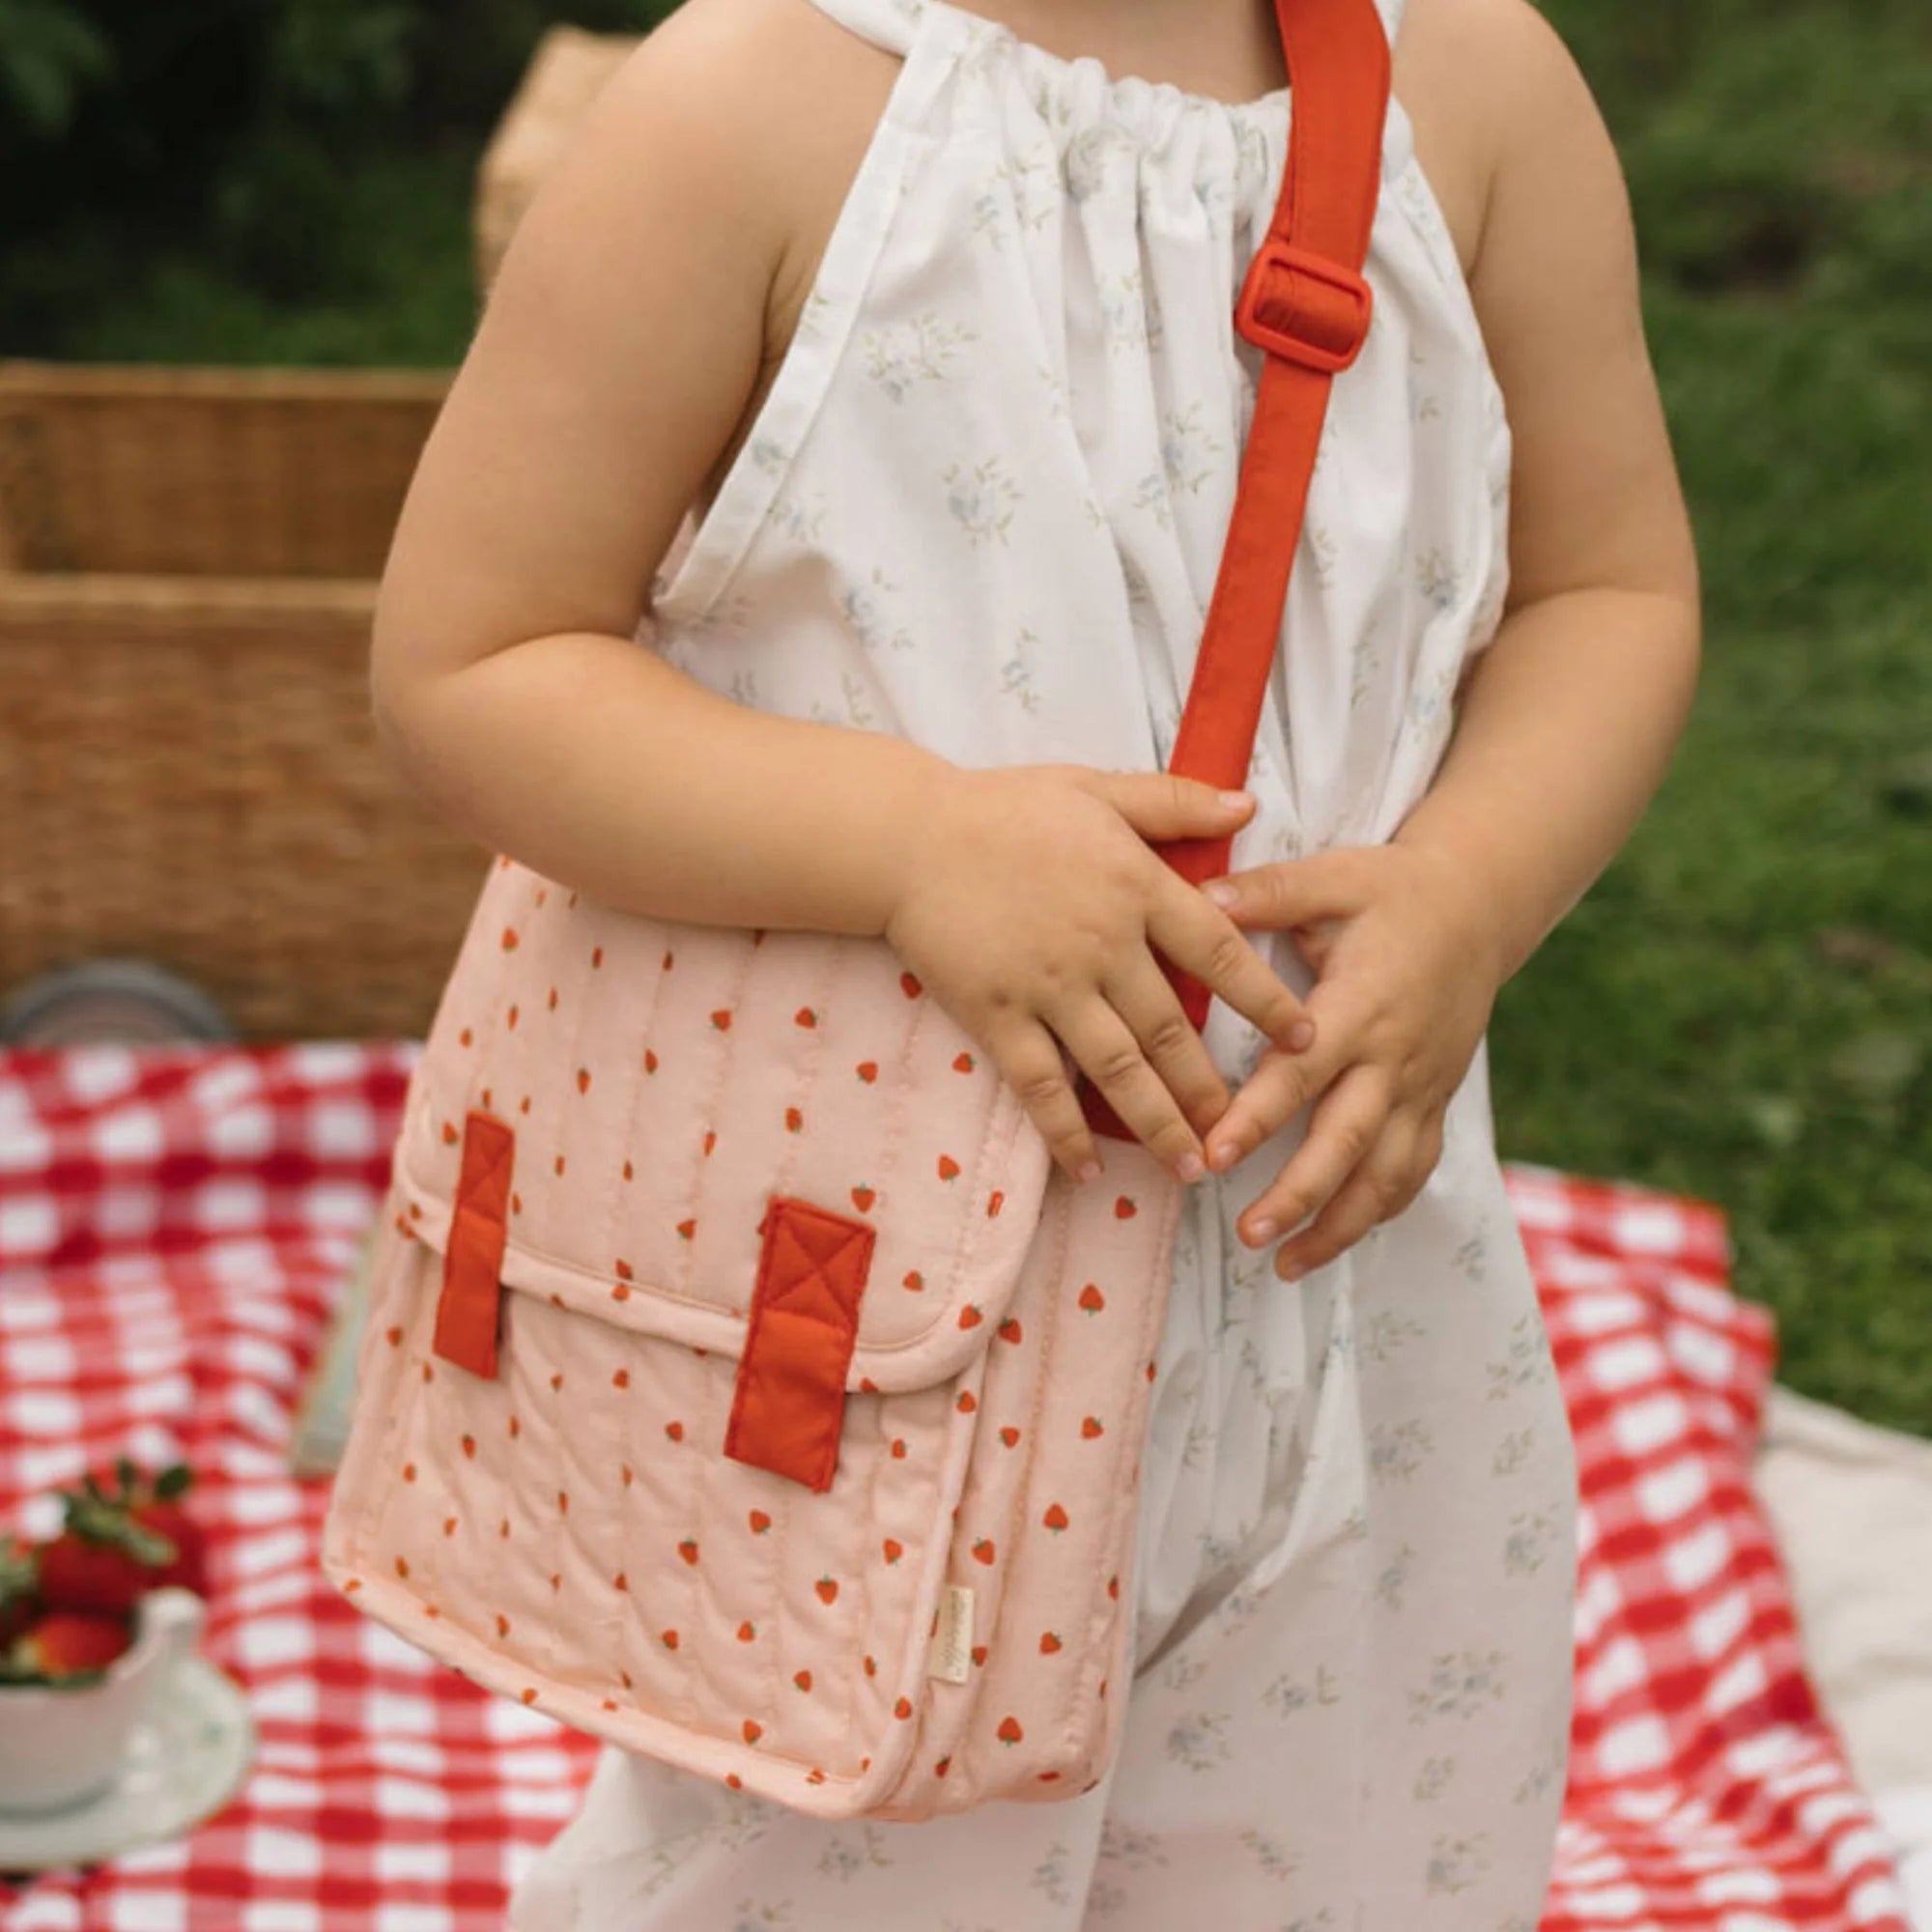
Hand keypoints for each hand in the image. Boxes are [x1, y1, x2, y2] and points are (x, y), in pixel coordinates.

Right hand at [884, 766, 1315, 1185]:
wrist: (906, 838)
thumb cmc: (1004, 808)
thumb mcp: (1098, 787)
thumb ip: (1176, 801)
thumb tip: (1250, 808)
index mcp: (1137, 888)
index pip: (1220, 952)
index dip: (1266, 1001)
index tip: (1305, 1039)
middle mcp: (1103, 947)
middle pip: (1172, 1031)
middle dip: (1211, 1089)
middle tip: (1243, 1132)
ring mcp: (1050, 987)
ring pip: (1119, 1069)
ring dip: (1158, 1123)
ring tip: (1189, 1167)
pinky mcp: (998, 1016)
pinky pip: (1041, 1085)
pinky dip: (1066, 1130)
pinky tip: (1087, 1167)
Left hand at [1199, 841, 1503, 1278]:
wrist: (1479, 907)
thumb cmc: (1393, 891)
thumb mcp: (1332, 878)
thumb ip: (1267, 894)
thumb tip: (1197, 899)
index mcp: (1362, 1004)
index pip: (1303, 1072)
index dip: (1258, 1116)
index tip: (1214, 1155)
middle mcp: (1394, 1057)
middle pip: (1346, 1141)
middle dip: (1297, 1195)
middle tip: (1247, 1234)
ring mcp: (1420, 1086)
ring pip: (1385, 1173)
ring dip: (1338, 1225)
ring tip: (1283, 1266)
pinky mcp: (1434, 1101)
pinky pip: (1411, 1170)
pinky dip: (1376, 1212)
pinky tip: (1334, 1241)